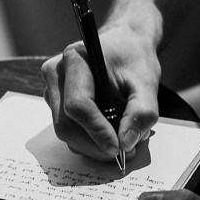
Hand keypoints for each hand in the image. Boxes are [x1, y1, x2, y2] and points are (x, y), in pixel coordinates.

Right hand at [41, 25, 161, 162]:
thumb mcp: (147, 82)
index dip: (97, 132)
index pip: (78, 105)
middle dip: (94, 145)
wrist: (125, 45)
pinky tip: (109, 135)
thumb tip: (126, 143)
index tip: (118, 148)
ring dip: (92, 145)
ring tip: (122, 143)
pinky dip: (88, 139)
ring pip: (65, 130)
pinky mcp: (55, 100)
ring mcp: (52, 87)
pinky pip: (68, 127)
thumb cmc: (134, 58)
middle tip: (123, 153)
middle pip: (66, 124)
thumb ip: (142, 112)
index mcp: (76, 60)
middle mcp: (56, 73)